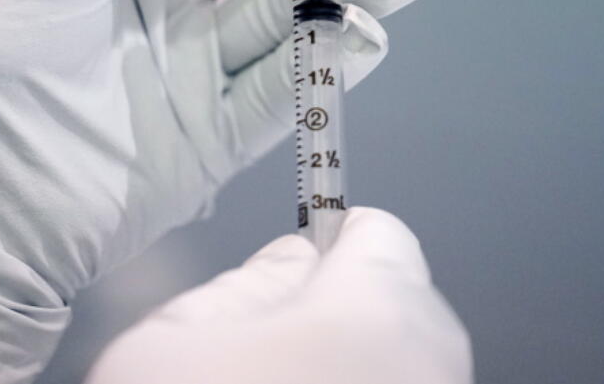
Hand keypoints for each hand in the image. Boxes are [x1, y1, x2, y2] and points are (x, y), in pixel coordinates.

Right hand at [87, 207, 472, 383]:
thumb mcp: (171, 344)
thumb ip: (245, 282)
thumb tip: (291, 261)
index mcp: (378, 312)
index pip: (378, 233)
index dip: (329, 240)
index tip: (288, 267)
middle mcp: (432, 368)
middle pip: (398, 301)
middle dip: (338, 310)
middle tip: (257, 353)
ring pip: (401, 366)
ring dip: (347, 372)